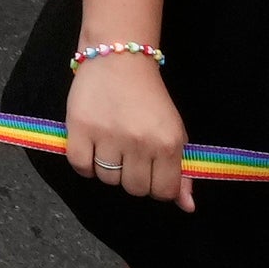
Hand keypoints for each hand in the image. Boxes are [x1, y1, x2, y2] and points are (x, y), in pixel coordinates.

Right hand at [62, 47, 195, 210]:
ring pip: (108, 180)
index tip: (152, 172)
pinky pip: (81, 167)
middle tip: (130, 158)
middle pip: (135, 188)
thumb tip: (188, 208)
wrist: (119, 59)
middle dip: (133, 178)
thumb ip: (182, 171)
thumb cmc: (150, 98)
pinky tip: (92, 149)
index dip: (158, 187)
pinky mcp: (80, 128)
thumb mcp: (174, 131)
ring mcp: (108, 136)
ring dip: (109, 170)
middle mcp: (140, 142)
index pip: (164, 192)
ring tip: (110, 149)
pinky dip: (86, 165)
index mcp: (167, 144)